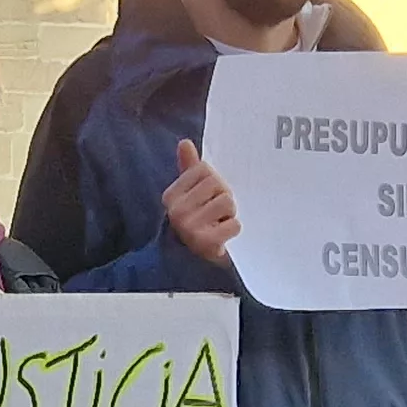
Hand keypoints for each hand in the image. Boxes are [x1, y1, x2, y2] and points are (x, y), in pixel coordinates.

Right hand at [161, 139, 240, 265]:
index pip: (204, 170)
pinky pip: (234, 224)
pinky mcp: (204, 243)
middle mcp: (176, 210)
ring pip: (227, 202)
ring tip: (221, 224)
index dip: (215, 182)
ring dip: (231, 214)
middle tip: (218, 214)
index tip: (209, 198)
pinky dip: (235, 230)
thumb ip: (190, 168)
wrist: (201, 263)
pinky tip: (226, 236)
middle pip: (216, 184)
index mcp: (171, 195)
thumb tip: (184, 143)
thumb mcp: (194, 194)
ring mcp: (188, 227)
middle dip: (224, 197)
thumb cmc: (201, 222)